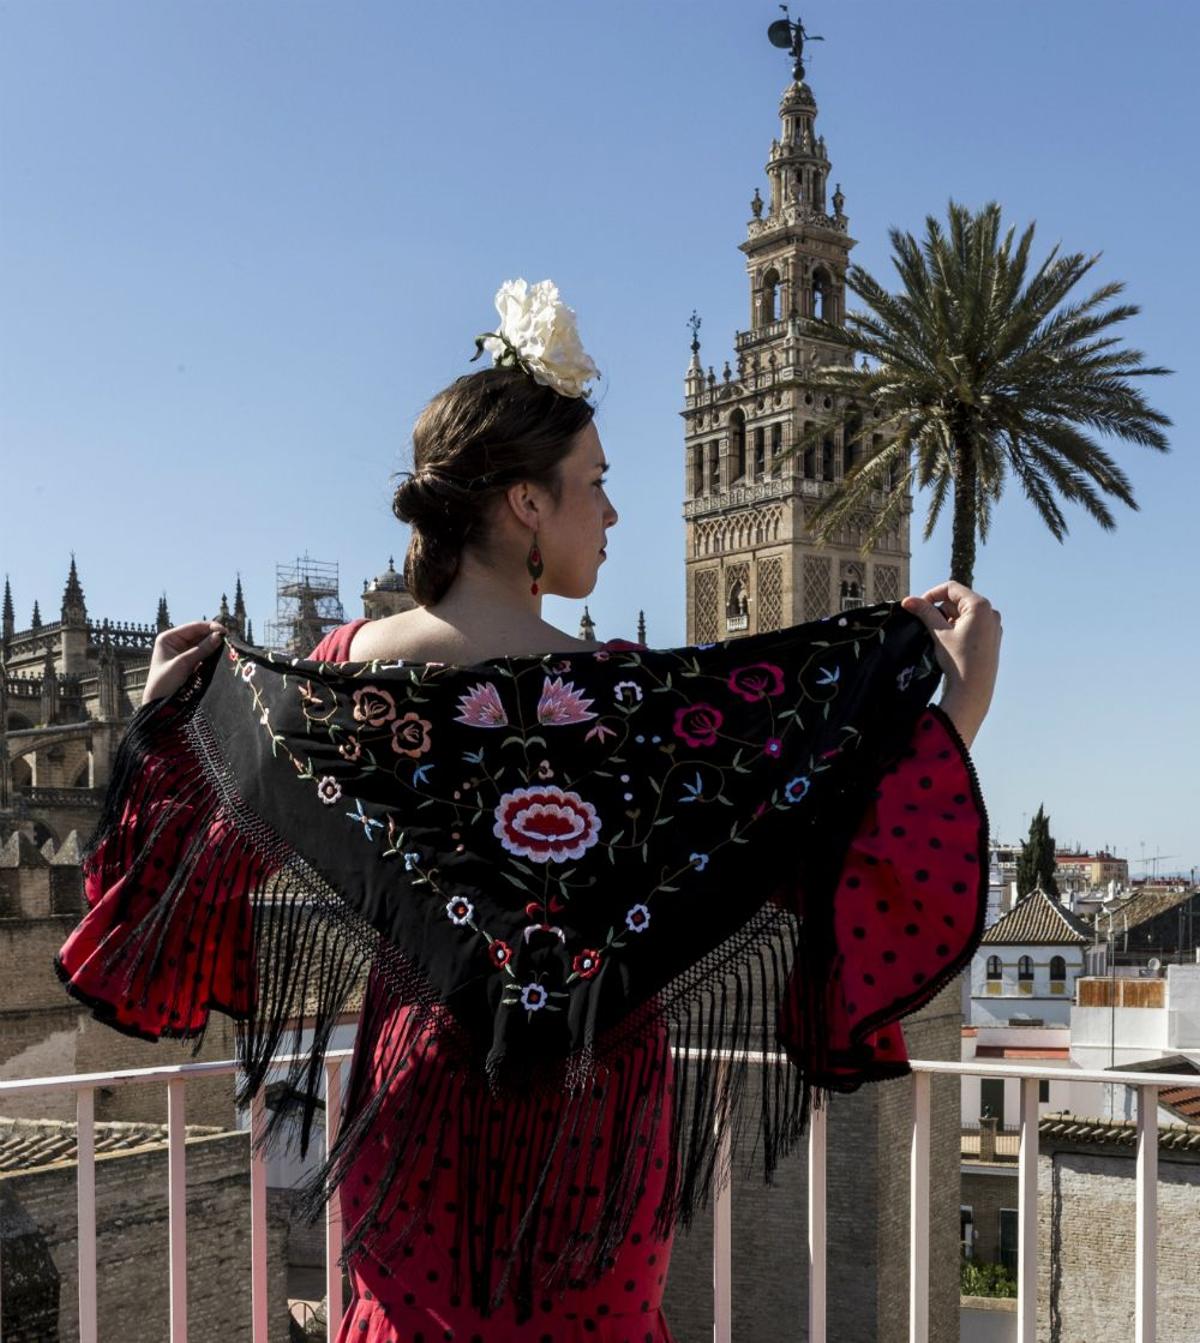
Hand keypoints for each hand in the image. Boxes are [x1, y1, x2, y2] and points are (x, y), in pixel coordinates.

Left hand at [142, 621, 226, 705]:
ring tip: (227, 646)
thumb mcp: (183, 663)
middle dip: (213, 636)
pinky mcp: (190, 663)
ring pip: (203, 644)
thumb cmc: (164, 682)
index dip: (210, 627)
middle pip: (199, 634)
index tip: (225, 631)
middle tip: (229, 640)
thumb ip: (201, 649)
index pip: (193, 627)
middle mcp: (176, 643)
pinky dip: (212, 654)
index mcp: (168, 638)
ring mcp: (183, 653)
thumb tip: (219, 636)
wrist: (158, 705)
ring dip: (214, 645)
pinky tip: (221, 655)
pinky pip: (204, 654)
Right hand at [900, 582, 1001, 747]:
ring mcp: (993, 625)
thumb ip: (924, 613)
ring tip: (939, 636)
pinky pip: (973, 623)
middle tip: (927, 624)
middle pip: (958, 600)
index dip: (932, 594)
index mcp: (979, 605)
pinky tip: (951, 642)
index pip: (951, 588)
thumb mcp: (939, 632)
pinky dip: (959, 627)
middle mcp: (990, 612)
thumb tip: (907, 600)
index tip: (918, 607)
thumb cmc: (957, 659)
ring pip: (964, 612)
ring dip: (949, 619)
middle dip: (940, 609)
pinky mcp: (992, 636)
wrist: (974, 688)